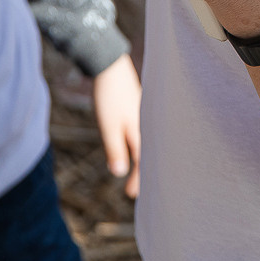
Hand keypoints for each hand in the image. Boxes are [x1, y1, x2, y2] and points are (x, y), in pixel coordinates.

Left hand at [90, 55, 141, 198]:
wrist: (111, 65)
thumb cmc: (109, 97)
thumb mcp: (109, 127)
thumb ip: (115, 150)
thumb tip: (120, 173)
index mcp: (143, 131)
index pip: (143, 162)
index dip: (138, 180)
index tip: (133, 195)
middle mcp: (148, 124)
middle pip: (150, 153)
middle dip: (145, 172)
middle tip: (138, 189)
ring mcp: (146, 114)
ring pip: (149, 142)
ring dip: (144, 157)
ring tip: (140, 170)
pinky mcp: (141, 106)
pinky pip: (146, 131)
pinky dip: (143, 143)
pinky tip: (138, 143)